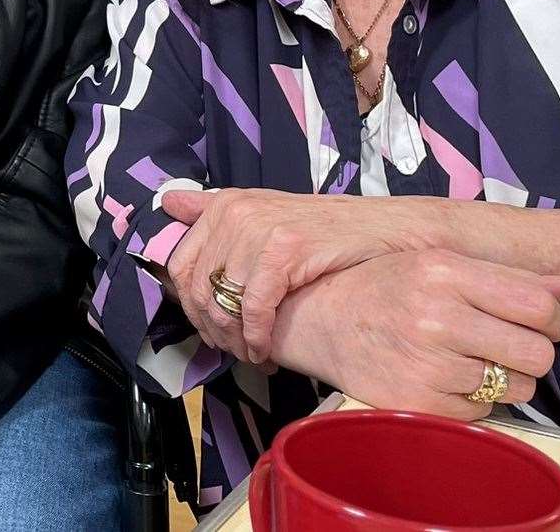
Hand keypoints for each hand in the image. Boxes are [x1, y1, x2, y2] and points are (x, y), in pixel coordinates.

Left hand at [163, 187, 424, 363]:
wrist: (390, 232)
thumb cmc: (327, 231)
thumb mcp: (268, 212)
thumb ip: (216, 210)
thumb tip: (169, 204)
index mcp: (226, 204)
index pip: (180, 264)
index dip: (189, 306)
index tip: (209, 329)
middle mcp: (236, 212)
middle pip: (196, 287)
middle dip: (210, 328)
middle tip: (231, 350)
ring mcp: (258, 229)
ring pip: (222, 301)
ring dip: (233, 340)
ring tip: (251, 354)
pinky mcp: (284, 250)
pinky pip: (253, 307)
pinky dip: (256, 337)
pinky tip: (266, 351)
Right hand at [267, 249, 559, 419]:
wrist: (319, 320)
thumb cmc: (385, 287)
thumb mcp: (437, 264)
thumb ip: (505, 275)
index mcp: (444, 272)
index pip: (540, 307)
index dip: (551, 320)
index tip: (536, 323)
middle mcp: (436, 315)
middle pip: (537, 354)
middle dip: (530, 353)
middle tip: (504, 345)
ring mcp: (427, 363)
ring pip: (516, 388)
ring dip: (503, 379)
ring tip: (468, 360)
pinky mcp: (419, 401)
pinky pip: (484, 412)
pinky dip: (472, 399)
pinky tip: (444, 378)